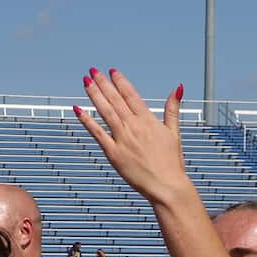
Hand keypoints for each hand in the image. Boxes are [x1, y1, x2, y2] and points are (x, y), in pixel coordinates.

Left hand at [74, 70, 190, 205]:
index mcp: (148, 120)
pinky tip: (78, 109)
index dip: (120, 81)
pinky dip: (87, 120)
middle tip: (92, 70)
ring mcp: (123, 139)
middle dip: (103, 83)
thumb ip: (172, 109)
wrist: (166, 186)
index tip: (112, 71)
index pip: (131, 95)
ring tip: (86, 81)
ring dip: (94, 95)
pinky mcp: (113, 154)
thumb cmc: (171, 162)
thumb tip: (178, 87)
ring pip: (105, 112)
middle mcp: (134, 127)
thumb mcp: (174, 132)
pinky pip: (97, 133)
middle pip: (115, 100)